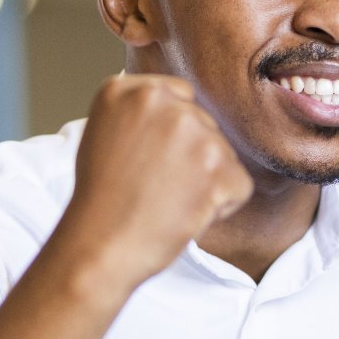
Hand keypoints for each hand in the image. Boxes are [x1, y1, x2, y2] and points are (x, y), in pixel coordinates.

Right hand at [57, 75, 253, 300]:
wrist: (100, 247)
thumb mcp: (104, 136)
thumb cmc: (101, 203)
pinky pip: (238, 185)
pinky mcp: (218, 166)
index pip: (180, 97)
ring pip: (224, 154)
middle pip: (204, 125)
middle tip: (156, 186)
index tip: (151, 160)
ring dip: (207, 182)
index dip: (173, 135)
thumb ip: (142, 115)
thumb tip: (180, 108)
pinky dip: (221, 206)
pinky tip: (185, 214)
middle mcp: (159, 101)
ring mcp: (192, 131)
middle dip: (192, 158)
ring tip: (167, 201)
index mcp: (126, 90)